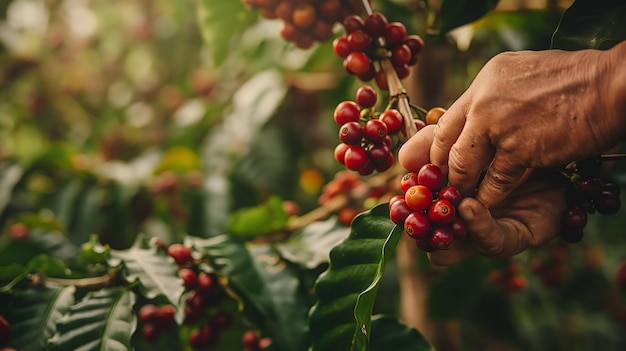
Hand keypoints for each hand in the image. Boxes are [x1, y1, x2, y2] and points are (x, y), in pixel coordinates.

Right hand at [398, 126, 567, 264]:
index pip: (409, 209)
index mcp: (442, 197)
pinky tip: (470, 206)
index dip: (402, 202)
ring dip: (441, 231)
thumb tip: (402, 157)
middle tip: (412, 205)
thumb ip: (436, 143)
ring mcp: (480, 234)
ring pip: (445, 251)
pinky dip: (477, 225)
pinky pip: (489, 240)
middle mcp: (456, 221)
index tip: (403, 184)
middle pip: (420, 236)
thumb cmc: (510, 148)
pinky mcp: (510, 239)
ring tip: (442, 208)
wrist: (562, 160)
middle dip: (414, 223)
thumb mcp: (469, 138)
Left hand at [420, 43, 625, 207]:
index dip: (437, 147)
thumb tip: (473, 113)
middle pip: (447, 145)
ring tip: (462, 197)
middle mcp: (483, 102)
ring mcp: (498, 126)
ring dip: (462, 186)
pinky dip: (489, 196)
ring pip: (465, 166)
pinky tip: (486, 203)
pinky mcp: (520, 149)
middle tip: (443, 186)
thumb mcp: (518, 75)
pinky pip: (494, 181)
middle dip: (443, 170)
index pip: (445, 121)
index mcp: (482, 83)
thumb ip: (492, 96)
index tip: (435, 163)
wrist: (609, 85)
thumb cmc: (572, 80)